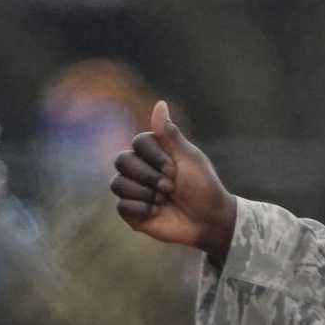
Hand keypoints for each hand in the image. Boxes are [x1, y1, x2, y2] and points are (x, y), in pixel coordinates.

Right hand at [111, 101, 236, 257]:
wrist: (207, 221)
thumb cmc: (202, 187)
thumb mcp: (188, 157)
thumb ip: (170, 134)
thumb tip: (160, 103)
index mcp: (154, 152)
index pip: (138, 142)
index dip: (154, 156)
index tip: (174, 169)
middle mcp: (140, 169)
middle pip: (122, 161)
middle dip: (148, 176)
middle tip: (169, 187)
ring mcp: (134, 191)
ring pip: (118, 184)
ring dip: (145, 193)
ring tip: (163, 200)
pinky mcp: (131, 212)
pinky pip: (121, 205)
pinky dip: (141, 209)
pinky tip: (156, 212)